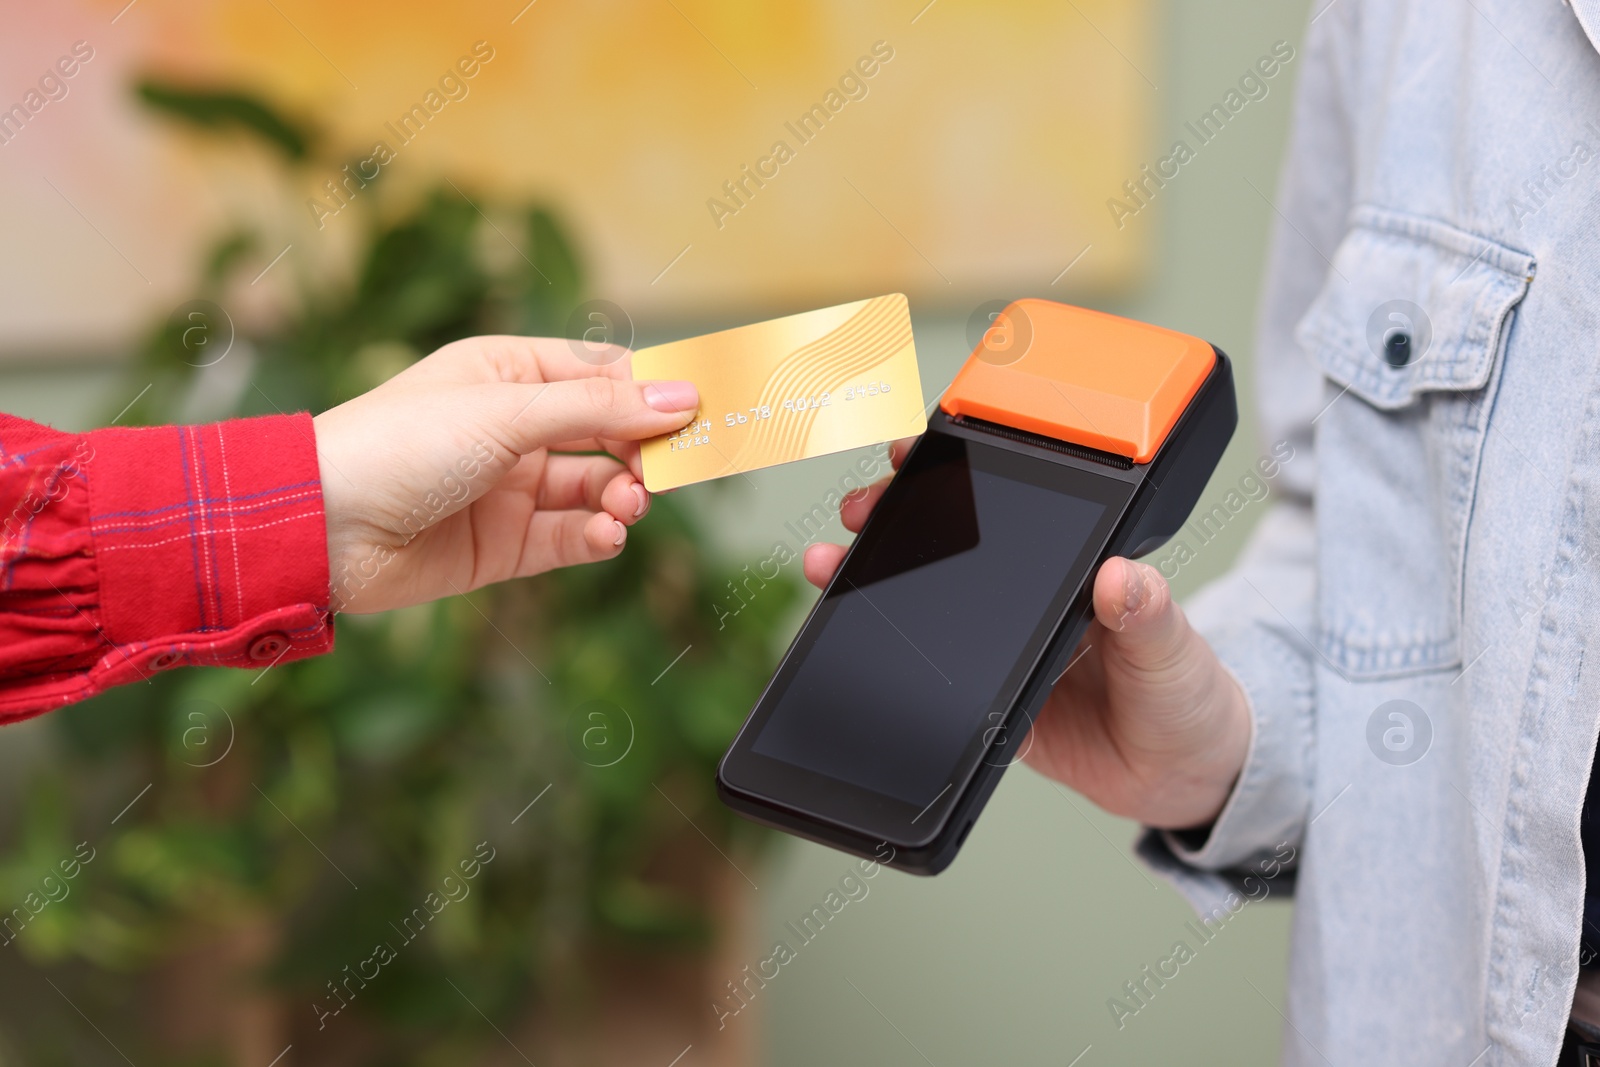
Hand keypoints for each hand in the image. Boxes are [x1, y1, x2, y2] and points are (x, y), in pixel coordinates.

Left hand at [313, 336, 698, 613]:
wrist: (321, 527)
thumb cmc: (397, 444)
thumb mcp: (507, 412)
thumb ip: (598, 410)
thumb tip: (681, 398)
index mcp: (509, 373)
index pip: (603, 374)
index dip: (653, 391)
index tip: (704, 409)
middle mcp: (514, 428)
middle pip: (609, 434)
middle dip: (645, 450)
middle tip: (678, 467)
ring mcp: (511, 488)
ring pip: (596, 489)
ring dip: (623, 496)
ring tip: (628, 505)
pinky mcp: (505, 546)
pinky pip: (571, 538)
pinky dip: (597, 536)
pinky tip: (606, 534)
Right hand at [803, 439, 1251, 830]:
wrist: (1187, 778)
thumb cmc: (1193, 699)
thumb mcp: (1179, 650)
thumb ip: (1151, 615)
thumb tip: (1123, 576)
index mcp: (1077, 575)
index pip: (1010, 514)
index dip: (957, 480)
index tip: (915, 456)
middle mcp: (1036, 605)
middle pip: (953, 552)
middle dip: (896, 521)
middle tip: (858, 509)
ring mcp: (1008, 653)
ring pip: (932, 608)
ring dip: (876, 584)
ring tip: (831, 568)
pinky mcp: (993, 705)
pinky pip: (933, 678)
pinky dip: (889, 659)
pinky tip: (851, 639)